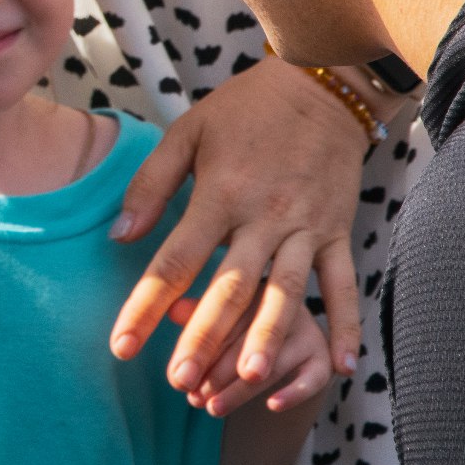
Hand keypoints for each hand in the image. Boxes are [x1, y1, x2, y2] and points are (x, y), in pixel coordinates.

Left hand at [110, 57, 372, 393]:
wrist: (322, 83)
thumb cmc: (244, 110)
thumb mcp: (187, 132)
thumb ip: (150, 184)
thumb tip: (119, 237)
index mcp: (221, 192)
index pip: (177, 258)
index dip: (147, 304)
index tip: (121, 346)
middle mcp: (264, 214)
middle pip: (230, 284)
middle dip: (203, 335)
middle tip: (178, 380)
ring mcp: (306, 226)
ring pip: (286, 291)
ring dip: (267, 336)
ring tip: (247, 377)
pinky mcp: (338, 231)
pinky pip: (344, 284)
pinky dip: (345, 326)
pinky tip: (340, 368)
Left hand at [165, 296, 334, 417]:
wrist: (281, 342)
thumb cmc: (236, 325)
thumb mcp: (216, 314)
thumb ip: (196, 314)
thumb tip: (172, 310)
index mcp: (253, 282)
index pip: (226, 313)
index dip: (200, 347)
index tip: (178, 378)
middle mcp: (286, 299)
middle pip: (250, 337)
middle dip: (218, 372)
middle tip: (193, 398)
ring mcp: (308, 328)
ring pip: (275, 361)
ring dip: (242, 389)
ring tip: (212, 409)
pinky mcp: (325, 356)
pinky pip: (315, 376)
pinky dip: (295, 391)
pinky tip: (272, 405)